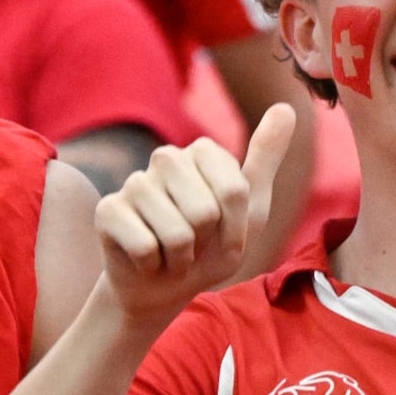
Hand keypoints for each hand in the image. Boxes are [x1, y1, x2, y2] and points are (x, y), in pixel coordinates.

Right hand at [95, 106, 295, 330]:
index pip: (234, 191)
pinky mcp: (108, 210)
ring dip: (181, 258)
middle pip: (205, 212)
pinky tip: (148, 259)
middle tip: (196, 243)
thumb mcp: (250, 208)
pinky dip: (154, 265)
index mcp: (204, 152)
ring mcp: (134, 182)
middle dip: (208, 242)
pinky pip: (144, 246)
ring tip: (173, 252)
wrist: (166, 287)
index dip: (235, 225)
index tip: (225, 229)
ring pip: (175, 233)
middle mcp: (166, 158)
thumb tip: (287, 107)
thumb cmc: (213, 245)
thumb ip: (266, 157)